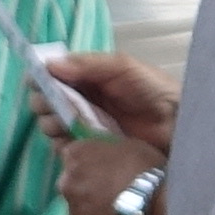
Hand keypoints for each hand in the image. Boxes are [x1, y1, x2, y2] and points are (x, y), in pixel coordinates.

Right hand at [45, 48, 176, 154]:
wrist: (177, 124)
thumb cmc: (152, 90)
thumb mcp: (122, 67)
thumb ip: (86, 64)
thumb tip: (49, 64)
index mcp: (86, 77)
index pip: (51, 76)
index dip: (40, 79)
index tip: (37, 83)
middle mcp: (81, 101)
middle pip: (45, 102)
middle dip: (44, 103)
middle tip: (55, 106)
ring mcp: (85, 127)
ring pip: (51, 125)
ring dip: (51, 123)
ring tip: (66, 124)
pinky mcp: (91, 150)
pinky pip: (65, 148)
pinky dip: (63, 144)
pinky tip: (74, 141)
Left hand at [59, 131, 159, 214]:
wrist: (156, 210)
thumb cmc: (146, 169)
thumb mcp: (127, 146)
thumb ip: (107, 150)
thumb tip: (103, 156)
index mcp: (75, 154)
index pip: (72, 154)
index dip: (88, 161)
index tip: (102, 167)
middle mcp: (66, 182)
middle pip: (72, 182)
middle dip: (86, 185)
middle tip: (111, 190)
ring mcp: (73, 211)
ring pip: (79, 208)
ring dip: (92, 208)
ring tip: (118, 212)